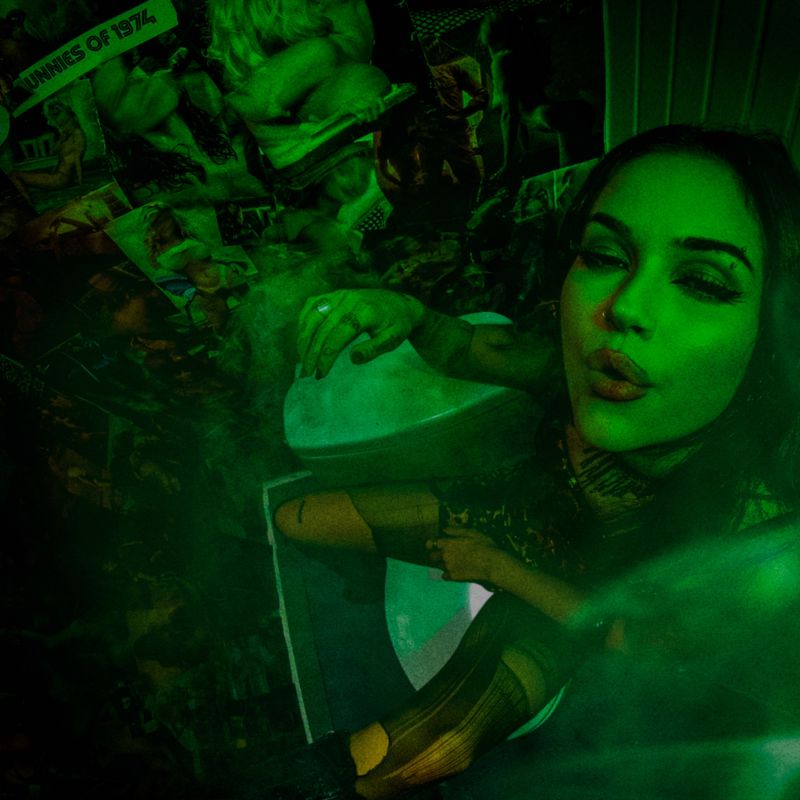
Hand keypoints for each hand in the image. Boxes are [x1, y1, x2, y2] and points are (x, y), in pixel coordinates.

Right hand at [297, 289, 425, 378]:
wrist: (400, 304)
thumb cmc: (396, 325)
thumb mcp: (393, 339)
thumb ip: (374, 349)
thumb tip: (353, 359)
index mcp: (365, 311)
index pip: (339, 336)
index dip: (326, 356)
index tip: (321, 374)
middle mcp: (349, 300)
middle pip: (323, 328)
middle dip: (312, 353)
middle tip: (306, 373)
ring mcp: (340, 295)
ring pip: (313, 316)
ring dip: (303, 339)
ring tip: (301, 360)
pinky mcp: (334, 294)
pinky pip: (312, 305)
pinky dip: (303, 321)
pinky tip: (301, 339)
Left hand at [426, 527, 506, 585]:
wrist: (493, 564)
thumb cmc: (484, 546)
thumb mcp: (472, 533)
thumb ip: (456, 531)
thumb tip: (444, 529)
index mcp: (448, 543)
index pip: (430, 544)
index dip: (433, 544)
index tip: (438, 545)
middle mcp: (445, 555)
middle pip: (432, 556)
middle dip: (437, 555)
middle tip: (448, 555)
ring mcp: (448, 567)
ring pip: (439, 566)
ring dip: (444, 564)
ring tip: (457, 563)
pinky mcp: (453, 577)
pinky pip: (444, 576)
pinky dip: (448, 574)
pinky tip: (457, 571)